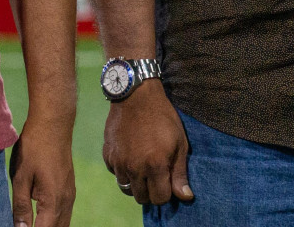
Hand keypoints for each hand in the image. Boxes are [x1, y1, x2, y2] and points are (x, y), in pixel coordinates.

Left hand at [9, 114, 75, 226]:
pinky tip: (40, 217)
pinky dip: (54, 221)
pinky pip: (64, 213)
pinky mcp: (69, 188)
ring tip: (30, 223)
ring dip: (48, 226)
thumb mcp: (21, 176)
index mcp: (53, 201)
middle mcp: (66, 201)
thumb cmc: (34, 147)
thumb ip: (21, 206)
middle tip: (24, 225)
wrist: (53, 123)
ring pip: (63, 224)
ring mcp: (70, 195)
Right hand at [103, 80, 191, 206]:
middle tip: (156, 175)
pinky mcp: (108, 155)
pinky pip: (115, 174)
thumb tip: (185, 197)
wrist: (135, 95)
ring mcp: (118, 162)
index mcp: (155, 165)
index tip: (167, 181)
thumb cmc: (162, 117)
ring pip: (126, 188)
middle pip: (142, 198)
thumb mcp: (179, 142)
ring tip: (143, 167)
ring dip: (136, 183)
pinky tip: (130, 156)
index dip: (166, 193)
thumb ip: (180, 172)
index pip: (160, 198)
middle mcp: (134, 168)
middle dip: (151, 191)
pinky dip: (123, 170)